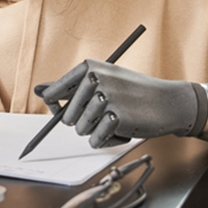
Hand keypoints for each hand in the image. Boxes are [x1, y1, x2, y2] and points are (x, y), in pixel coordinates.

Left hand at [35, 60, 198, 147]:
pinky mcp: (116, 117)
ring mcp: (105, 97)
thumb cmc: (132, 91)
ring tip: (116, 119)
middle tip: (103, 115)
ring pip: (81, 130)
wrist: (169, 101)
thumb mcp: (102, 80)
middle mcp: (95, 78)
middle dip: (82, 122)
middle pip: (67, 116)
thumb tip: (39, 90)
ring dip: (97, 131)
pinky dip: (107, 140)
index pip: (53, 93)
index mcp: (89, 67)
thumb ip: (70, 86)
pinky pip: (95, 141)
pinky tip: (123, 129)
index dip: (56, 107)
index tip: (62, 110)